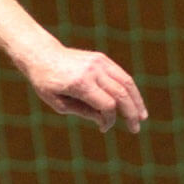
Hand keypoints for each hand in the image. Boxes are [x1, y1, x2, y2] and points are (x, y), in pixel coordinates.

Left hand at [24, 46, 147, 132]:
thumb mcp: (57, 102)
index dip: (109, 120)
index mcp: (80, 84)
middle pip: (121, 94)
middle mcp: (92, 71)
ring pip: (126, 82)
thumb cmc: (46, 82)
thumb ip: (82, 112)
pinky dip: (130, 89)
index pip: (106, 105)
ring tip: (142, 116)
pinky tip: (134, 101)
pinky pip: (121, 74)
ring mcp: (99, 62)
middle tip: (135, 129)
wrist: (41, 54)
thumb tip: (105, 121)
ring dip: (137, 101)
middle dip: (130, 113)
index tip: (103, 128)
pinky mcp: (102, 58)